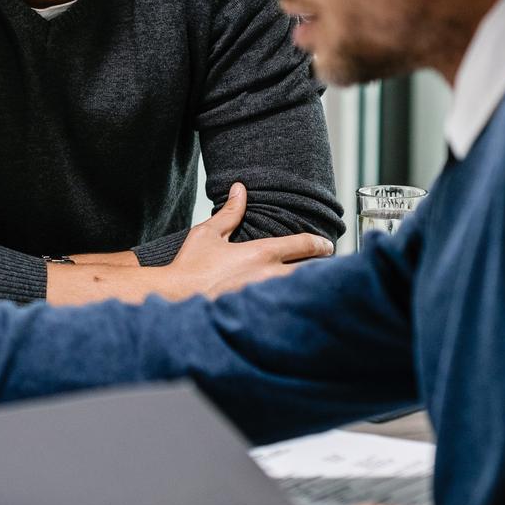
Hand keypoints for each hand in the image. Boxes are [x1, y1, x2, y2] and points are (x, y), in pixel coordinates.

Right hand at [163, 184, 333, 297]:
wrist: (177, 298)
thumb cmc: (191, 266)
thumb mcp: (208, 233)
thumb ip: (230, 212)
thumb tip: (240, 189)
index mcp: (262, 253)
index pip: (305, 245)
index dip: (321, 244)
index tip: (328, 246)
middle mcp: (270, 275)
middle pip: (313, 272)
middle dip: (323, 270)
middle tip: (327, 269)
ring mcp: (267, 298)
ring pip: (303, 292)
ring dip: (311, 288)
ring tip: (317, 289)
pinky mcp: (260, 315)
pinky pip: (288, 309)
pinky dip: (296, 306)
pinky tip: (298, 309)